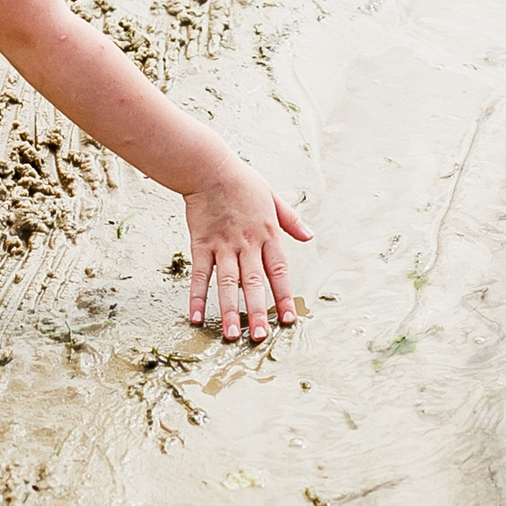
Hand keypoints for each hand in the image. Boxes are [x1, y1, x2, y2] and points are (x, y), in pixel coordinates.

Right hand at [184, 164, 311, 341]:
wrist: (209, 168)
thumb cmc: (242, 181)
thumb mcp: (273, 198)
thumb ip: (290, 220)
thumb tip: (310, 236)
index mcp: (267, 234)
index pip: (279, 272)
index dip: (284, 296)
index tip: (288, 319)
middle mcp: (247, 244)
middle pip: (254, 283)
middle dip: (257, 312)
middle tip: (259, 338)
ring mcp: (222, 246)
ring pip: (227, 284)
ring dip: (229, 311)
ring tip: (230, 336)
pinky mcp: (200, 244)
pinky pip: (199, 275)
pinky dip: (197, 296)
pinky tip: (196, 317)